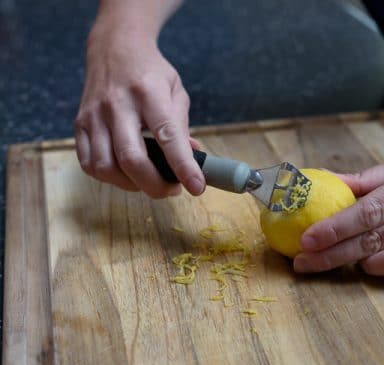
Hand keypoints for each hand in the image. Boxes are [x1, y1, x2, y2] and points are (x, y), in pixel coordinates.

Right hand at [74, 29, 203, 197]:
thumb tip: (192, 160)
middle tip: (172, 189)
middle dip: (154, 185)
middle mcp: (117, 105)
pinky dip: (109, 178)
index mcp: (149, 93)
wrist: (114, 48)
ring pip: (106, 167)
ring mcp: (94, 115)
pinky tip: (126, 173)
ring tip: (149, 180)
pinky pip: (89, 164)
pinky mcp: (79, 125)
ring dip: (131, 185)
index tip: (196, 187)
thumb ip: (182, 126)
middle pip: (131, 159)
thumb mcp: (176, 91)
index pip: (167, 135)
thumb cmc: (150, 72)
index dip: (183, 166)